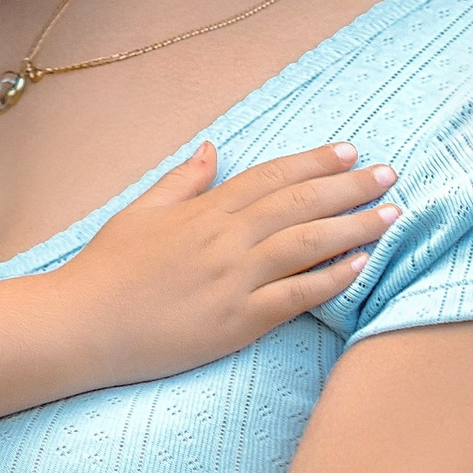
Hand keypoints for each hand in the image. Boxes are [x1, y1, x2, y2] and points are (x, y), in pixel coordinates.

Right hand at [57, 142, 398, 379]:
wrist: (79, 325)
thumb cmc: (105, 271)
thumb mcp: (140, 211)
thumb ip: (182, 180)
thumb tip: (212, 147)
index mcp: (203, 210)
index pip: (271, 176)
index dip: (314, 161)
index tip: (350, 151)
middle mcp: (223, 239)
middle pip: (299, 203)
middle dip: (349, 186)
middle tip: (390, 174)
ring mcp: (232, 279)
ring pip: (306, 243)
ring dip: (354, 226)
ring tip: (392, 214)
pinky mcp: (236, 321)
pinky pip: (295, 295)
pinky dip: (330, 278)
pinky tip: (362, 265)